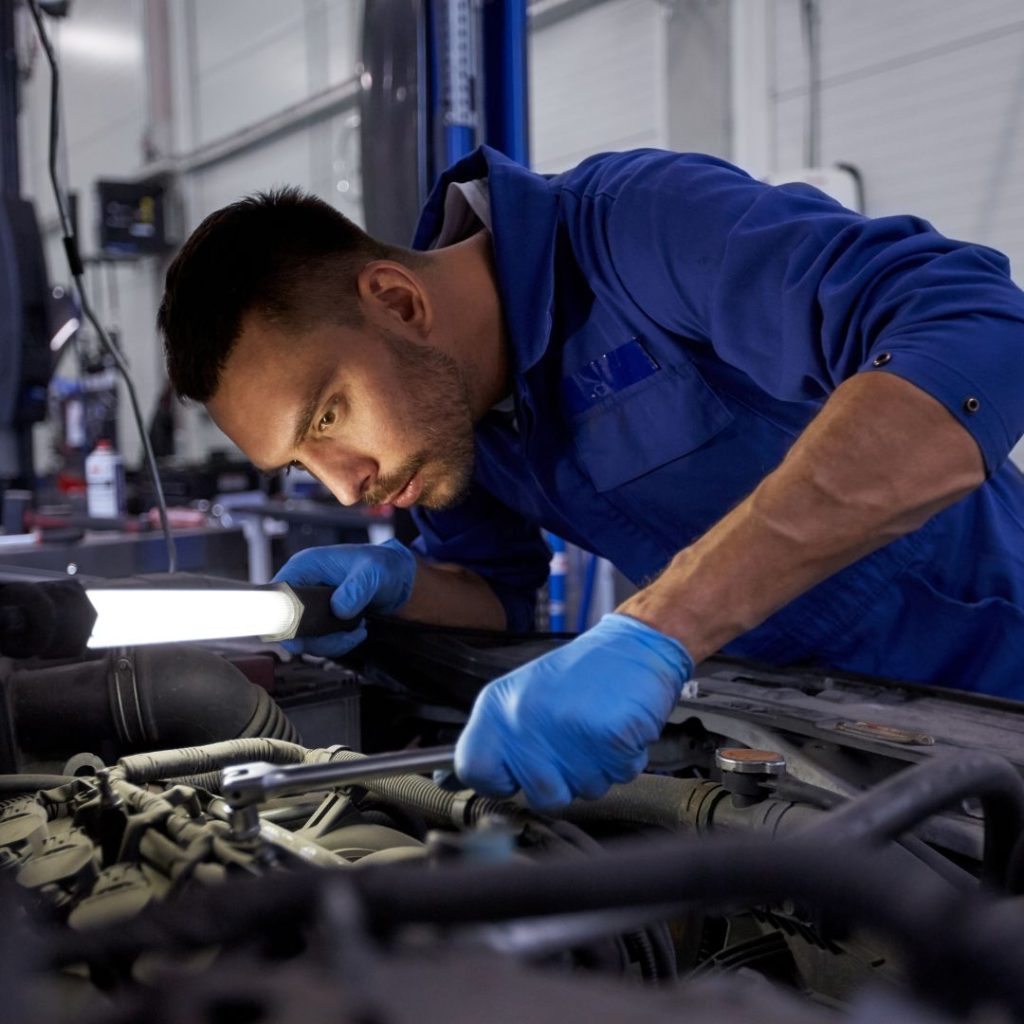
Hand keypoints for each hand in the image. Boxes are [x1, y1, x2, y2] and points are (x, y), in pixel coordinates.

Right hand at [271, 539, 415, 656]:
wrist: (398, 578)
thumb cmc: (382, 564)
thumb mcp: (373, 572)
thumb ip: (356, 589)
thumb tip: (339, 609)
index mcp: (305, 567)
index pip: (277, 596)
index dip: (282, 619)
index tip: (300, 637)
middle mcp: (304, 587)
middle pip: (287, 624)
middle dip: (314, 638)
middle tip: (341, 637)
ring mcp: (312, 606)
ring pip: (304, 638)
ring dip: (330, 643)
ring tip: (357, 630)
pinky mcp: (323, 620)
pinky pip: (320, 642)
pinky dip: (338, 644)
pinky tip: (357, 632)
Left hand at [455, 613, 692, 810]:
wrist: (634, 644)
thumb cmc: (581, 674)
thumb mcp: (521, 696)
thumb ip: (492, 739)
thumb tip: (449, 779)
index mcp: (498, 706)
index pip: (473, 769)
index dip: (498, 780)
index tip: (514, 774)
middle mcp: (526, 718)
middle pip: (540, 794)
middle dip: (564, 779)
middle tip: (574, 741)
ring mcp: (567, 729)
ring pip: (584, 790)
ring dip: (598, 768)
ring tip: (597, 728)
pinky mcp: (609, 736)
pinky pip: (619, 775)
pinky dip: (626, 758)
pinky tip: (618, 727)